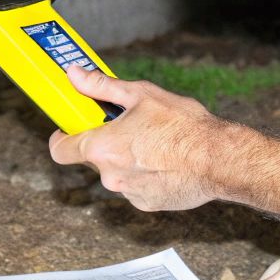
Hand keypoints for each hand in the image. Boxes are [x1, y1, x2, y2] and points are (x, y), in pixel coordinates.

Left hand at [47, 65, 223, 211]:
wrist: (219, 160)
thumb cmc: (183, 126)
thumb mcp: (141, 95)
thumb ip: (101, 87)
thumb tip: (73, 75)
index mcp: (102, 147)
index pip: (60, 150)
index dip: (64, 136)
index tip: (74, 126)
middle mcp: (109, 176)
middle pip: (92, 158)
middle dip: (105, 143)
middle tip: (127, 127)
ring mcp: (128, 193)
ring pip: (115, 173)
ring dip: (125, 160)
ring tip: (153, 143)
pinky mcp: (146, 204)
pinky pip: (134, 187)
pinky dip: (143, 175)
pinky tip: (164, 162)